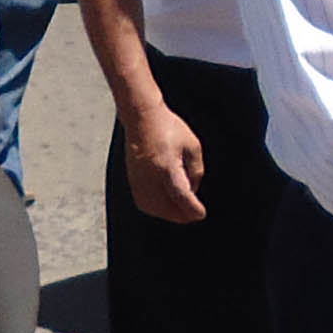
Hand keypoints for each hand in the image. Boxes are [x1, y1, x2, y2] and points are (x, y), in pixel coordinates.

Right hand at [120, 103, 207, 223]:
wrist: (142, 119)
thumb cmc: (168, 128)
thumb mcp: (193, 146)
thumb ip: (196, 172)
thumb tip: (192, 192)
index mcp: (167, 167)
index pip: (181, 196)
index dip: (192, 209)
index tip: (200, 214)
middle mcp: (150, 177)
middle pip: (168, 209)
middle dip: (184, 213)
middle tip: (195, 209)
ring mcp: (139, 181)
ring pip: (157, 211)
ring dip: (171, 212)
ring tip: (182, 203)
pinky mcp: (132, 183)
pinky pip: (147, 205)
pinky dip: (159, 207)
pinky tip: (168, 200)